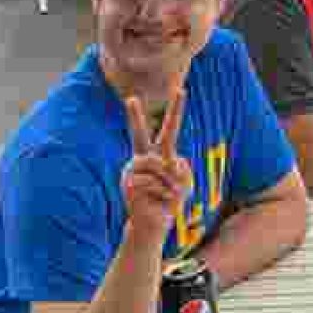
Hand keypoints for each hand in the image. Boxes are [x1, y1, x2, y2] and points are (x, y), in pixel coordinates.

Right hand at [121, 90, 191, 245]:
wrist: (154, 223)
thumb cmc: (171, 199)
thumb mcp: (185, 181)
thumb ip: (180, 168)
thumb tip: (165, 164)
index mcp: (160, 154)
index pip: (168, 128)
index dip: (176, 109)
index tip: (180, 88)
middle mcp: (143, 158)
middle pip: (138, 134)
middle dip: (134, 116)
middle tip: (130, 98)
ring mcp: (132, 170)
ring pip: (155, 164)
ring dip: (170, 181)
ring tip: (170, 193)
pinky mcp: (128, 183)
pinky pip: (151, 180)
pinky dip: (162, 190)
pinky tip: (159, 198)